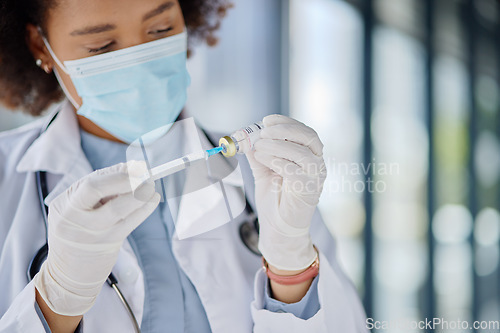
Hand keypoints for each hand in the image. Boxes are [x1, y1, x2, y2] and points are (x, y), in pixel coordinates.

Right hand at [34, 161, 159, 315]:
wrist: (68, 276)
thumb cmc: (79, 235)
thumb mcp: (79, 211)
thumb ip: (101, 190)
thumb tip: (132, 167)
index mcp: (63, 204)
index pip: (89, 181)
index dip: (116, 172)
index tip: (136, 167)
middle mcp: (72, 216)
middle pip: (94, 188)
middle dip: (121, 178)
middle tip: (142, 174)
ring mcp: (89, 232)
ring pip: (116, 208)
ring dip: (139, 193)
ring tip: (152, 186)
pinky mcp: (106, 244)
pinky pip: (129, 223)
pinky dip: (144, 209)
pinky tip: (153, 201)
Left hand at [246, 115, 326, 270]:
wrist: (278, 229)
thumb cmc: (274, 201)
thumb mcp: (263, 171)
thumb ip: (258, 154)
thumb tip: (246, 137)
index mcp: (309, 156)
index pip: (304, 131)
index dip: (286, 122)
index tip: (266, 120)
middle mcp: (317, 164)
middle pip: (309, 137)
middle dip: (284, 130)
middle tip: (263, 131)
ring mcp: (316, 177)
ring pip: (302, 152)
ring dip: (278, 145)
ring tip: (259, 147)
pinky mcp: (309, 189)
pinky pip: (295, 169)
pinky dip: (277, 160)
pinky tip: (264, 160)